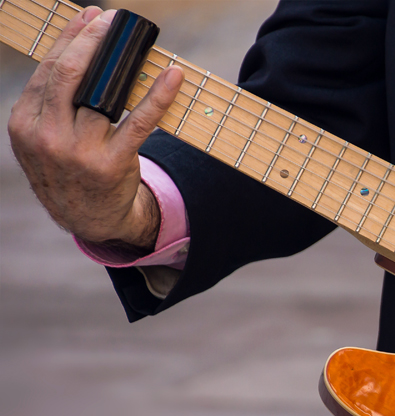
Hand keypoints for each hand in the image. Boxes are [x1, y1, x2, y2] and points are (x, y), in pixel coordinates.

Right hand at [7, 7, 183, 249]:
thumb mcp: (42, 138)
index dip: (70, 38)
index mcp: (25, 124)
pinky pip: (139, 122)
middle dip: (92, 40)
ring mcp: (79, 152)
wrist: (89, 219)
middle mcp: (47, 137)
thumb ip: (51, 103)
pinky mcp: (112, 164)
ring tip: (136, 43)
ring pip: (101, 95)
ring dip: (123, 64)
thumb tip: (79, 52)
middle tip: (112, 20)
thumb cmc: (69, 170)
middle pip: (69, 75)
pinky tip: (173, 77)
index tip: (91, 16)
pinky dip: (158, 97)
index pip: (48, 70)